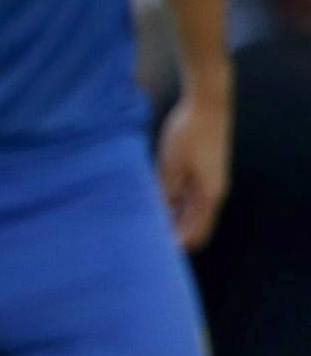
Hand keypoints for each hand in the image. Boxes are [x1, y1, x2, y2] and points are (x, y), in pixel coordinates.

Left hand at [159, 81, 229, 249]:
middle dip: (172, 235)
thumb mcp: (169, 164)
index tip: (150, 252)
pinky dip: (172, 204)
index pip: (193, 234)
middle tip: (143, 239)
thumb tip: (154, 217)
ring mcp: (209, 183)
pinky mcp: (203, 172)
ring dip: (170, 219)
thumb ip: (163, 192)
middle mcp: (213, 193)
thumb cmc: (189, 132)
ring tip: (142, 222)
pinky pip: (188, 197)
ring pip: (189, 212)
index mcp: (208, 195)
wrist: (208, 103)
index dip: (173, 245)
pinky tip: (152, 201)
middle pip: (193, 227)